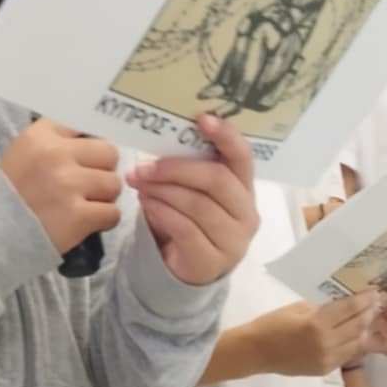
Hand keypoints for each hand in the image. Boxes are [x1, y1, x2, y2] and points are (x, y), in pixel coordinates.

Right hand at [0, 120, 122, 254]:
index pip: (87, 127)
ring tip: (83, 205)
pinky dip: (103, 221)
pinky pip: (113, 213)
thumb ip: (56, 141)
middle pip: (109, 154)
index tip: (81, 160)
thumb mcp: (24, 153)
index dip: (88, 146)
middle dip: (101, 170)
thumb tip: (96, 142)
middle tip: (86, 186)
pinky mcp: (77, 216)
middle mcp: (55, 155)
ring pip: (113, 184)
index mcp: (41, 135)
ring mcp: (68, 186)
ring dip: (103, 197)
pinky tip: (85, 223)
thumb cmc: (8, 192)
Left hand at [126, 114, 259, 284]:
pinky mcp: (213, 260)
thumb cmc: (189, 220)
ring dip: (163, 191)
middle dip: (176, 169)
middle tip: (143, 167)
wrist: (187, 268)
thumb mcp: (191, 191)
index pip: (242, 157)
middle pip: (216, 179)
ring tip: (139, 185)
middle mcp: (246, 212)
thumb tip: (161, 137)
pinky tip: (146, 205)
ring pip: (198, 205)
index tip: (202, 119)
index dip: (225, 136)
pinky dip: (162, 213)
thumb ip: (187, 168)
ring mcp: (234, 239)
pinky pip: (185, 230)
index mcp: (244, 187)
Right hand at [246, 292, 375, 376]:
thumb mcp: (296, 308)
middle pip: (357, 325)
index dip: (364, 299)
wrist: (255, 352)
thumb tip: (341, 303)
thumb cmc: (271, 324)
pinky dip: (354, 343)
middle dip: (368, 312)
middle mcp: (326, 342)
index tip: (374, 291)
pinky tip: (356, 335)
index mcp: (316, 324)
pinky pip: (346, 355)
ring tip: (369, 318)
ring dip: (365, 329)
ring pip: (357, 342)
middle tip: (376, 303)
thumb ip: (320, 308)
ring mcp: (327, 358)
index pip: (348, 309)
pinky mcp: (325, 369)